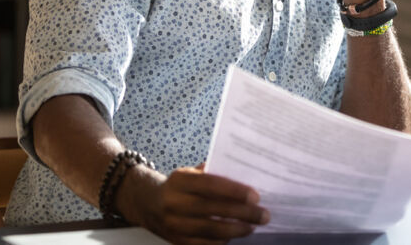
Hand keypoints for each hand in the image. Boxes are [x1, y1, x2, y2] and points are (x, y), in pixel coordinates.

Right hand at [117, 163, 269, 244]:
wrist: (147, 203)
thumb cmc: (178, 186)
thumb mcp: (190, 172)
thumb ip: (213, 172)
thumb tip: (245, 174)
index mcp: (180, 181)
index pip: (211, 185)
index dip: (235, 191)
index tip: (255, 196)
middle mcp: (175, 203)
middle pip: (214, 210)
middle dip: (243, 213)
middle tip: (263, 214)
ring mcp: (174, 225)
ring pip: (211, 231)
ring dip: (236, 230)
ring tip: (252, 226)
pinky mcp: (176, 241)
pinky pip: (204, 244)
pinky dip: (223, 241)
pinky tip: (235, 235)